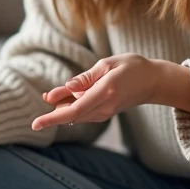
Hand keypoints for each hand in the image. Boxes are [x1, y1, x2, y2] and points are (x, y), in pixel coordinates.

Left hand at [32, 53, 162, 130]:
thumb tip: (66, 87)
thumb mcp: (107, 65)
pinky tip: (62, 100)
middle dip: (53, 114)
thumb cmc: (132, 67)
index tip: (36, 124)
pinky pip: (83, 113)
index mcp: (105, 92)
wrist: (153, 81)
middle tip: (38, 112)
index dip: (53, 117)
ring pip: (77, 115)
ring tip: (50, 97)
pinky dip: (71, 107)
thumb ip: (85, 78)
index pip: (75, 109)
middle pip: (72, 116)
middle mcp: (105, 107)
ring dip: (61, 108)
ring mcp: (106, 112)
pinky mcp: (105, 113)